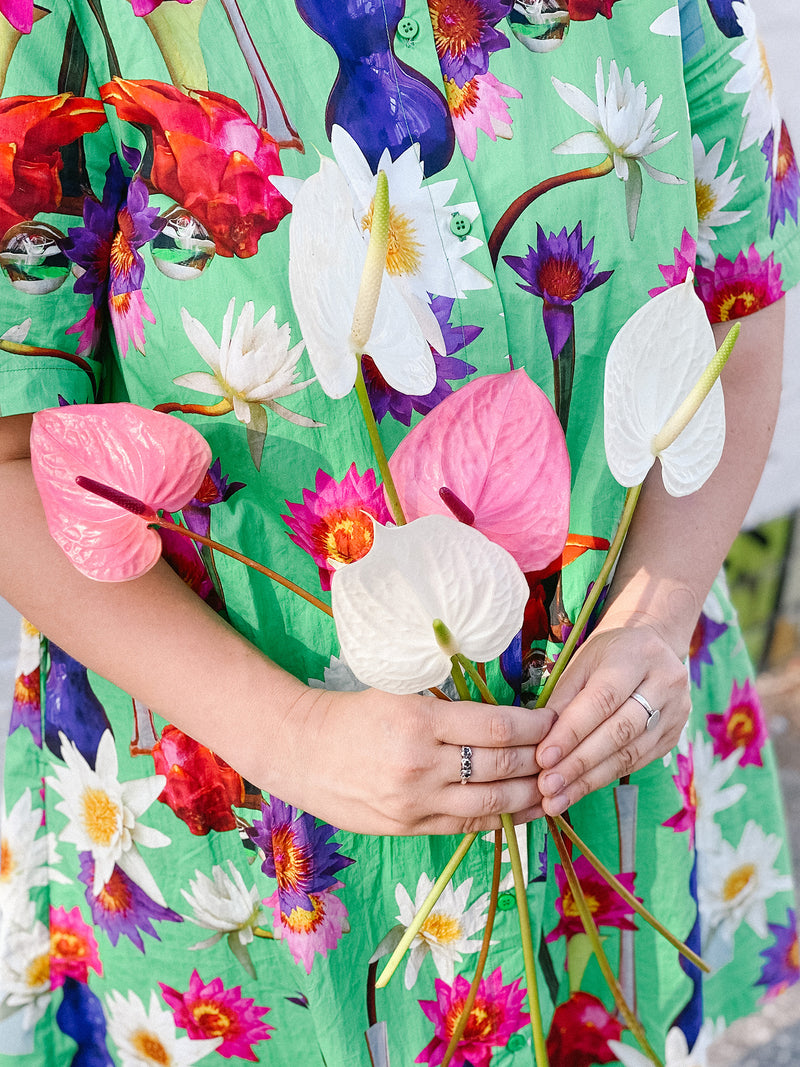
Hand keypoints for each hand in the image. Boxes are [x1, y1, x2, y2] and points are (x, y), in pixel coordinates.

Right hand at [266, 685, 554, 835]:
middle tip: (564, 750)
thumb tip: (503, 710)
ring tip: (555, 785)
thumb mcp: (398, 692)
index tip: (553, 719)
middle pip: (501, 766)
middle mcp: (421, 765)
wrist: (300, 750)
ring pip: (492, 804)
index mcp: (420, 721)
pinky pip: (468, 826)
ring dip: (531, 795)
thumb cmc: (352, 713)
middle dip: (540, 759)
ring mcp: (416, 802)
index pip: (495, 726)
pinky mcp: (409, 827)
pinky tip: (524, 811)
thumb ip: (447, 703)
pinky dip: (502, 819)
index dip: (533, 725)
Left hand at [535, 620, 689, 816]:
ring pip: (630, 753)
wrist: (651, 646)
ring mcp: (676, 711)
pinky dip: (604, 777)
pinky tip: (578, 789)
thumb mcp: (580, 663)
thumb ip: (563, 699)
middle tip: (548, 786)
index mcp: (637, 655)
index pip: (602, 700)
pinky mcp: (674, 735)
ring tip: (557, 798)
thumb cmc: (607, 655)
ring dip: (589, 779)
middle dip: (579, 762)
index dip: (572, 731)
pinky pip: (637, 762)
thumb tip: (539, 741)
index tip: (543, 758)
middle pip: (619, 731)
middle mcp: (664, 682)